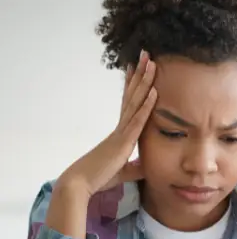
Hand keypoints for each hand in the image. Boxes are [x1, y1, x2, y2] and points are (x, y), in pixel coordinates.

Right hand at [57, 50, 156, 197]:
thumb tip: (144, 167)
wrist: (81, 183)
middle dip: (140, 75)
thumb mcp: (123, 171)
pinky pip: (137, 120)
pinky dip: (146, 105)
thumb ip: (134, 167)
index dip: (134, 86)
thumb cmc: (98, 177)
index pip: (129, 104)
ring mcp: (121, 132)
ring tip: (152, 62)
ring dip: (144, 81)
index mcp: (120, 133)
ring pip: (135, 101)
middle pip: (132, 95)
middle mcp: (120, 127)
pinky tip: (154, 91)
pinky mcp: (123, 141)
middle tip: (147, 54)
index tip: (138, 68)